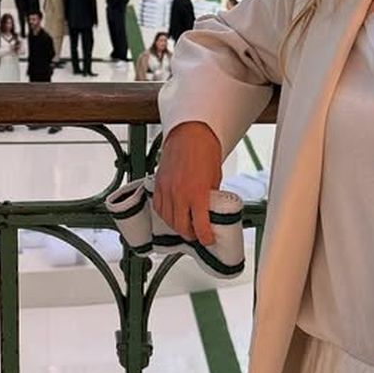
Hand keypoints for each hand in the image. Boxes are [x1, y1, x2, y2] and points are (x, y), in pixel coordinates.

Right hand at [153, 121, 222, 245]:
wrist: (190, 132)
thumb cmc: (205, 150)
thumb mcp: (215, 178)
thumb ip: (210, 197)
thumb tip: (209, 209)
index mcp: (197, 194)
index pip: (200, 226)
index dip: (205, 238)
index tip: (208, 240)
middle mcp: (180, 194)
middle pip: (181, 227)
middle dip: (190, 234)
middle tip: (197, 235)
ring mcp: (167, 190)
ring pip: (167, 219)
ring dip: (177, 226)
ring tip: (185, 226)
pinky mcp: (158, 184)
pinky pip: (158, 207)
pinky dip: (165, 214)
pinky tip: (172, 215)